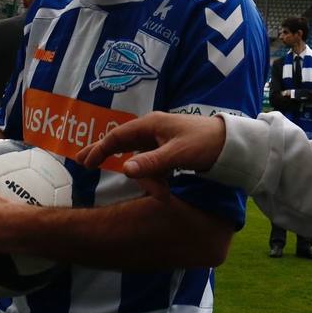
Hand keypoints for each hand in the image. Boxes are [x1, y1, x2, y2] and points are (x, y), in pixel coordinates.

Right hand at [75, 111, 224, 191]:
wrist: (231, 143)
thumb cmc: (205, 143)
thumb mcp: (177, 154)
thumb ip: (151, 163)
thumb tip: (125, 170)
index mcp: (151, 125)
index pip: (118, 137)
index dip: (100, 149)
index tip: (86, 163)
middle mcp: (152, 129)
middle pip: (121, 141)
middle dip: (102, 151)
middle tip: (80, 161)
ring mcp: (160, 138)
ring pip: (137, 156)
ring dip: (136, 172)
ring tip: (143, 187)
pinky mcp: (169, 148)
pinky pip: (150, 161)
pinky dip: (149, 174)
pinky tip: (155, 185)